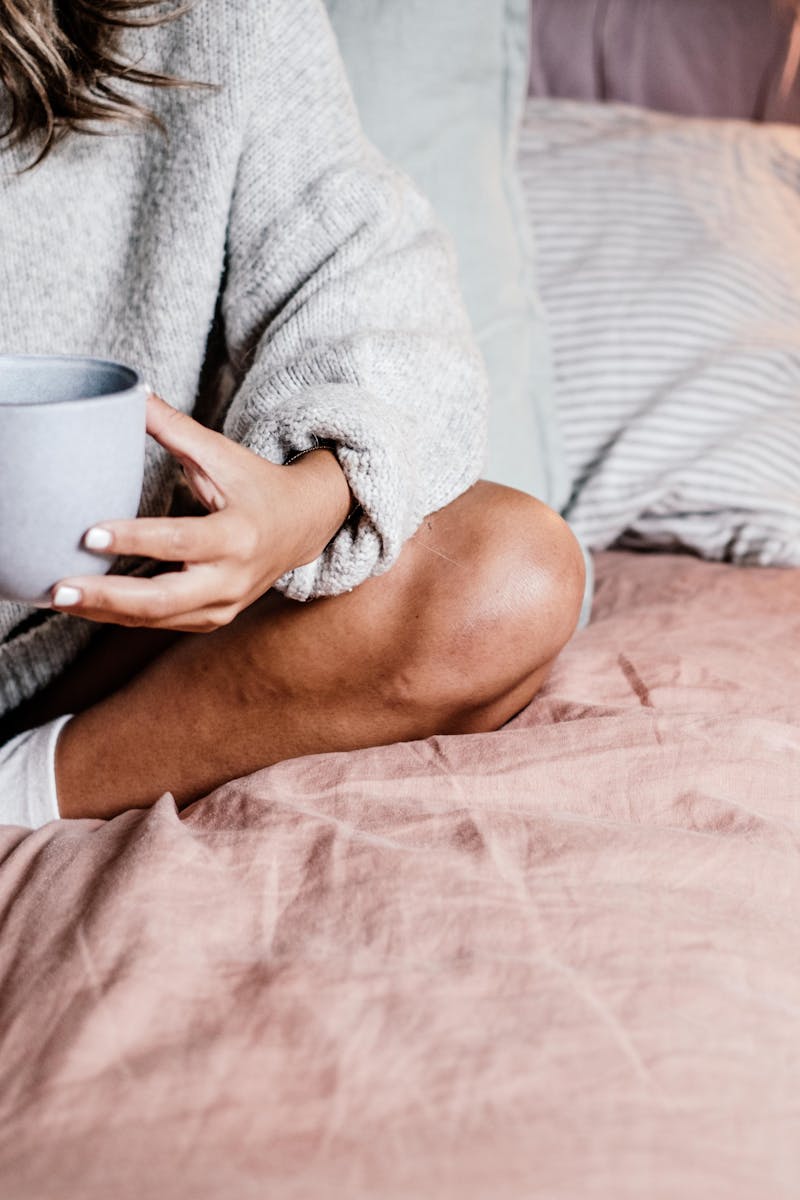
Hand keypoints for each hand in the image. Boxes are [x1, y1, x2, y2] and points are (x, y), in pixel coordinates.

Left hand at [50, 394, 351, 630]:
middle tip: (59, 588)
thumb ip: (175, 428)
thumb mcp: (222, 454)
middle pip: (164, 599)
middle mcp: (233, 578)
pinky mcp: (213, 618)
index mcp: (238, 535)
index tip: (89, 534)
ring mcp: (224, 605)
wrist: (303, 526)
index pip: (180, 541)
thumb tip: (133, 393)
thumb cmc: (257, 486)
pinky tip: (87, 604)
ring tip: (59, 597)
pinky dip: (121, 615)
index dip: (134, 539)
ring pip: (157, 618)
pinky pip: (161, 623)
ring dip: (104, 611)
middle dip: (108, 597)